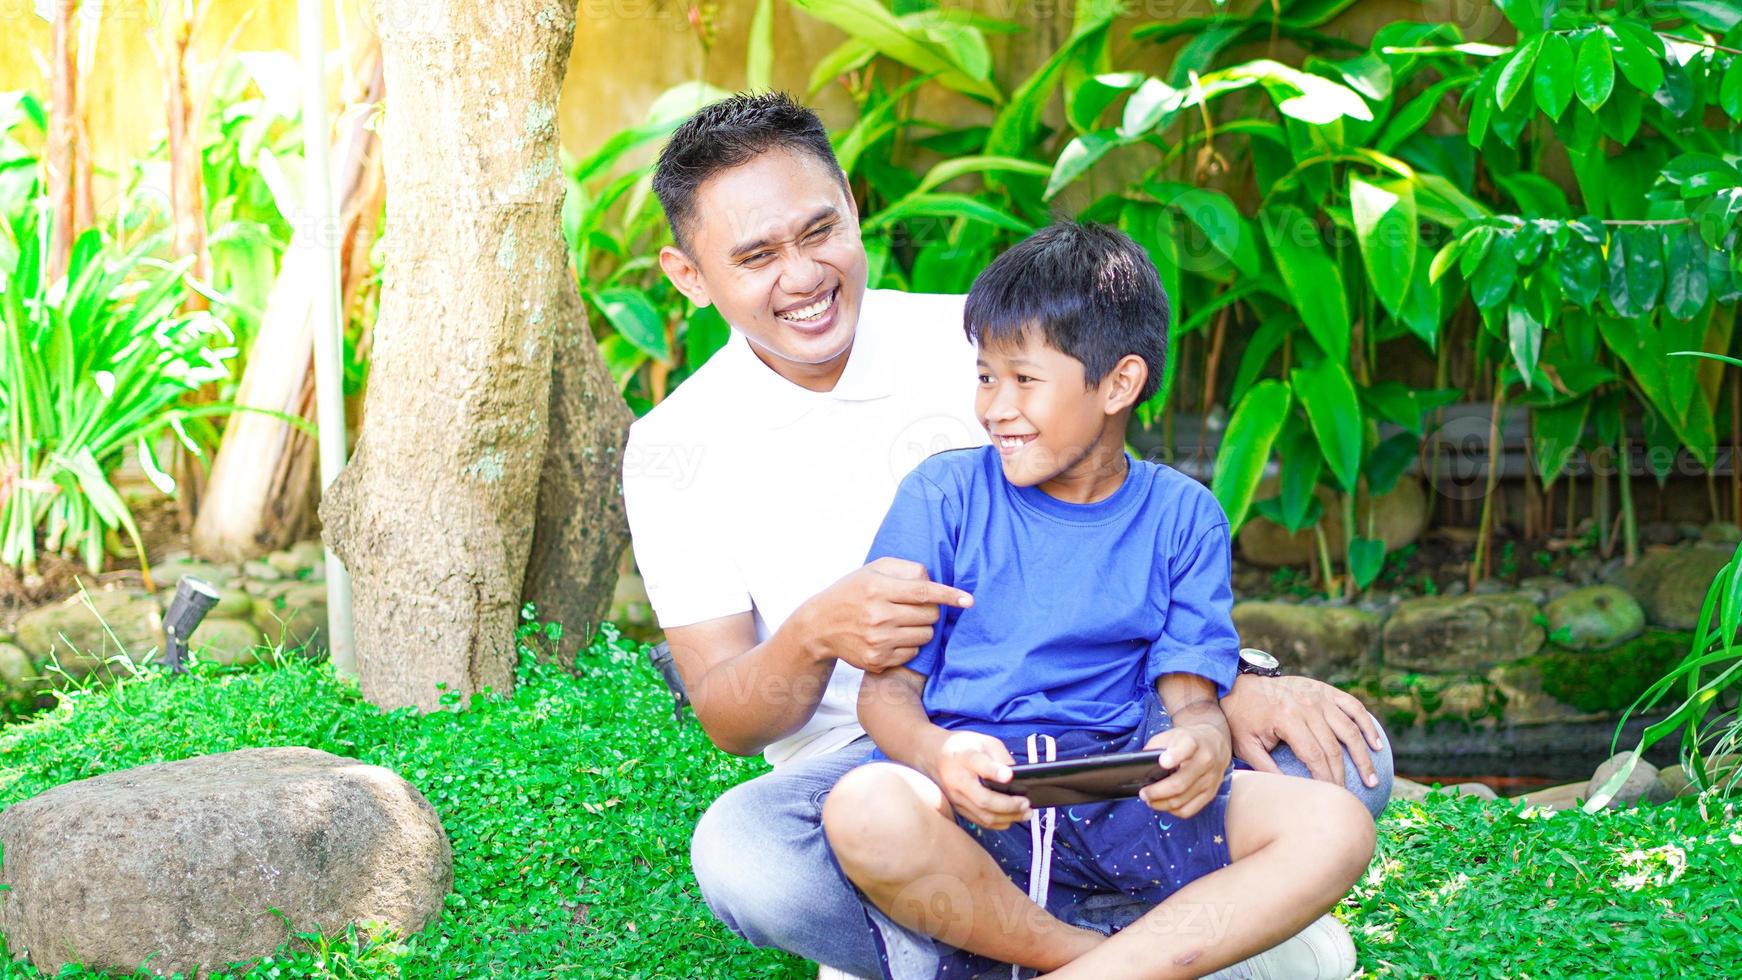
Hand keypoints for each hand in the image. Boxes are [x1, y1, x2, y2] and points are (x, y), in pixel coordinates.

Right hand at [793, 557, 972, 673]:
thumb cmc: (852, 592)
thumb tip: (933, 580)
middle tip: (914, 607)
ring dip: (922, 628)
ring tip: (902, 621)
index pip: (923, 591)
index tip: (968, 600)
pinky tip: (893, 636)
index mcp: (877, 589)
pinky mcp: (877, 660)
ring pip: (925, 635)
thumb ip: (905, 569)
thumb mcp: (873, 570)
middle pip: (929, 615)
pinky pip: (913, 652)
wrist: (820, 626)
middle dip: (930, 610)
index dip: (949, 595)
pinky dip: (910, 644)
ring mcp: (878, 641)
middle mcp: (878, 615)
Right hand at [922, 730, 1029, 829]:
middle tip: (1026, 803)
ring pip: (983, 816)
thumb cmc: (961, 746)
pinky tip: (1011, 818)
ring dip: (1008, 818)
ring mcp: (955, 798)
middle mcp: (957, 780)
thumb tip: (1019, 777)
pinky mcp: (957, 808)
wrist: (931, 754)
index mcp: (964, 757)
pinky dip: (998, 823)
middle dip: (1009, 805)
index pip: (979, 764)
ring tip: (1025, 813)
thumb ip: (1001, 756)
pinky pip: (979, 821)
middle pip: (984, 800)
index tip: (1010, 776)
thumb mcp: (983, 741)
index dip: (995, 771)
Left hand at [1138, 724, 1229, 817]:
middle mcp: (1205, 761)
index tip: (1163, 762)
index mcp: (1193, 742)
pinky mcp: (1210, 794)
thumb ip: (1154, 747)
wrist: (1214, 744)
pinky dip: (1173, 811)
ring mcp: (1209, 779)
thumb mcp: (1170, 735)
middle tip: (1143, 793)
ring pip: (1182, 800)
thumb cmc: (1186, 741)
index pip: (1186, 748)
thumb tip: (1139, 767)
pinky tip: (1165, 805)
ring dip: (1162, 804)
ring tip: (1150, 800)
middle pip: (1179, 783)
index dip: (1175, 756)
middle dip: (1157, 791)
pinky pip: (1189, 810)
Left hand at [1221, 674, 1384, 787]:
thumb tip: (1291, 793)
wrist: (1239, 685)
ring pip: (1349, 728)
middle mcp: (1306, 705)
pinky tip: (1377, 745)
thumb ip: (1266, 769)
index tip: (1334, 797)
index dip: (1326, 779)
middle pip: (1333, 746)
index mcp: (1286, 719)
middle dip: (1346, 774)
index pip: (1314, 755)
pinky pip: (1353, 706)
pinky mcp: (1325, 690)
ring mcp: (1318, 695)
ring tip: (1372, 779)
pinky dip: (1367, 725)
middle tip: (1355, 796)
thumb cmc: (1242, 720)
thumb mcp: (1246, 746)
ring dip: (1363, 755)